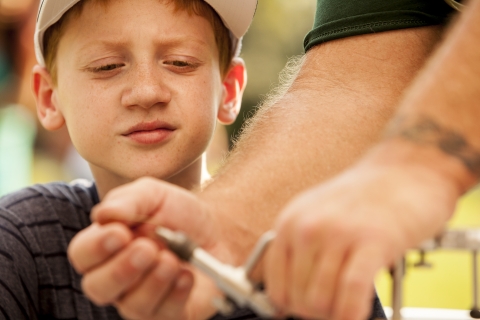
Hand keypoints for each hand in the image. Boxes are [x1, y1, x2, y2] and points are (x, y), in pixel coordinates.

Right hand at [68, 177, 225, 319]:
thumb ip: (128, 201)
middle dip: (122, 270)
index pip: (83, 255)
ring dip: (154, 282)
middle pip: (98, 288)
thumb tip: (102, 215)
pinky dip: (176, 294)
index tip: (121, 233)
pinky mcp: (168, 313)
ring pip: (132, 306)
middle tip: (148, 249)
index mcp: (106, 246)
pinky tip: (187, 275)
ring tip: (173, 259)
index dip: (97, 247)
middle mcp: (118, 277)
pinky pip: (163, 316)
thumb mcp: (153, 195)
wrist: (216, 229)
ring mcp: (141, 298)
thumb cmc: (177, 213)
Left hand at [264, 143, 460, 319]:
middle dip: (317, 314)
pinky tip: (359, 316)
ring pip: (320, 301)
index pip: (275, 285)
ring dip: (336, 315)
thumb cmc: (366, 197)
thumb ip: (304, 251)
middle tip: (335, 309)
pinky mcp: (373, 241)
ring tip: (350, 307)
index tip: (303, 312)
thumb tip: (293, 296)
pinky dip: (352, 314)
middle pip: (298, 298)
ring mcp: (339, 233)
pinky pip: (351, 293)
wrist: (408, 169)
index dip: (290, 308)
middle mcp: (308, 227)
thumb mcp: (319, 215)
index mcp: (290, 222)